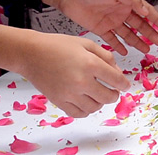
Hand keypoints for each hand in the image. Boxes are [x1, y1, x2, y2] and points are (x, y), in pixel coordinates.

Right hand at [8, 31, 130, 117]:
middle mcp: (81, 81)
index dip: (124, 84)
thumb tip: (117, 71)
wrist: (31, 53)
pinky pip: (79, 113)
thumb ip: (104, 56)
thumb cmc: (57, 45)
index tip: (126, 85)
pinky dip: (86, 109)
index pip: (115, 79)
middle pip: (108, 97)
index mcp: (90, 63)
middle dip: (114, 94)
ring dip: (100, 102)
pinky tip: (86, 101)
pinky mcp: (59, 101)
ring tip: (98, 94)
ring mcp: (70, 93)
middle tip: (113, 91)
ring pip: (95, 107)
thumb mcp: (85, 43)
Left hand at [42, 0, 157, 55]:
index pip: (145, 11)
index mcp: (126, 1)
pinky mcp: (100, 29)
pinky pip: (112, 40)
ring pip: (128, 34)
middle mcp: (120, 11)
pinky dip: (119, 46)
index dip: (156, 19)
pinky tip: (125, 52)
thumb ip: (132, 1)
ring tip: (146, 50)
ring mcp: (111, 21)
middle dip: (150, 33)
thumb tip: (146, 11)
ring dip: (137, 41)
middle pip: (139, 24)